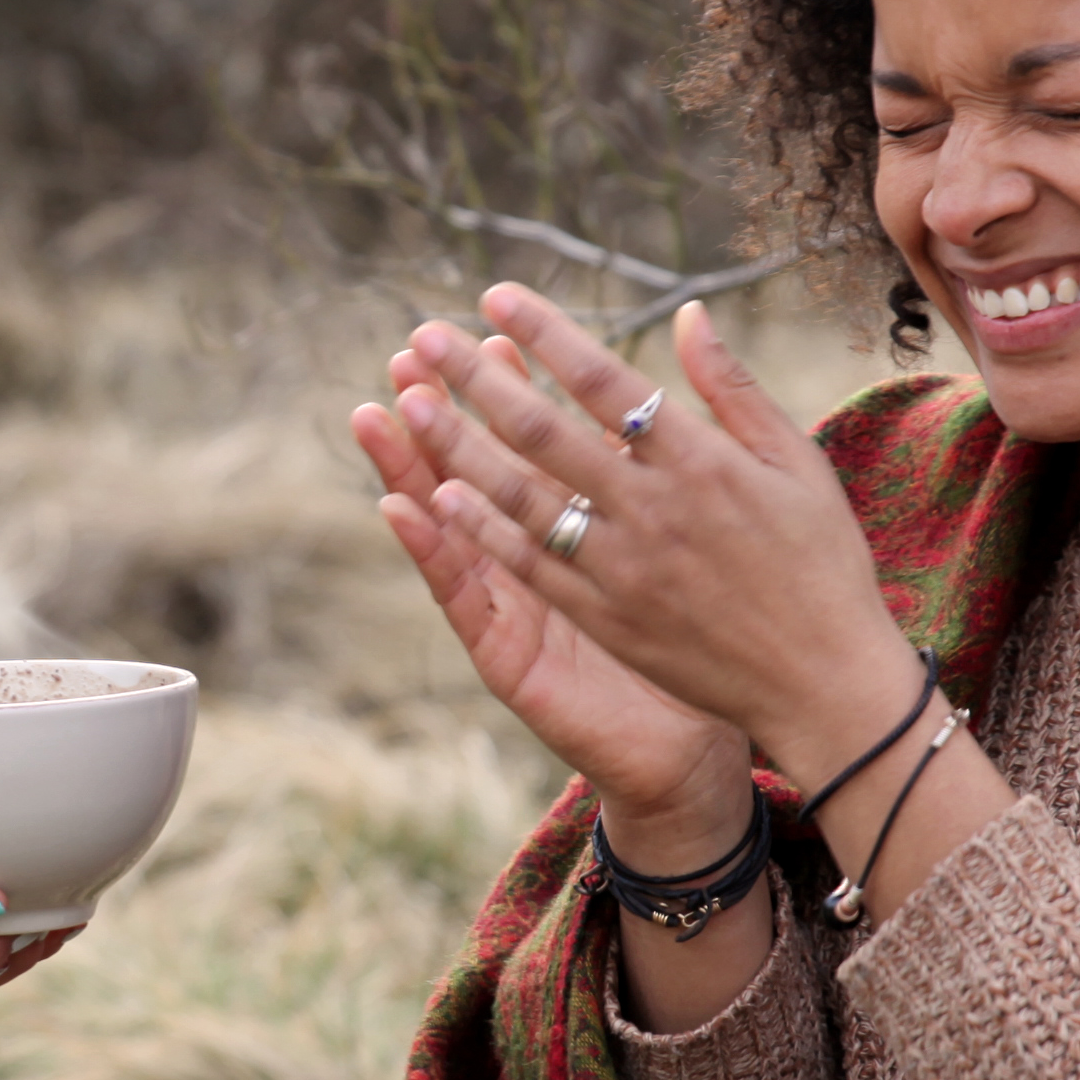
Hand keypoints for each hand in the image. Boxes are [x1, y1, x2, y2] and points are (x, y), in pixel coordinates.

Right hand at [354, 354, 749, 863]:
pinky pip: (461, 598)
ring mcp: (514, 606)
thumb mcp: (693, 545)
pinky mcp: (506, 655)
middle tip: (414, 350)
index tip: (498, 325)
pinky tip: (398, 505)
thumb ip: (668, 474)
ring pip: (452, 525)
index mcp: (582, 530)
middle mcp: (536, 562)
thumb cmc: (701, 649)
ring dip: (410, 467)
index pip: (540, 443)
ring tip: (378, 410)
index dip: (515, 386)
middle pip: (479, 470)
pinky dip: (430, 550)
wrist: (698, 754)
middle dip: (447, 407)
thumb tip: (657, 399)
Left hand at [393, 286, 919, 786]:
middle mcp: (654, 508)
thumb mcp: (796, 462)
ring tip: (409, 402)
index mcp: (702, 461)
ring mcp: (624, 568)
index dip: (547, 334)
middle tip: (424, 335)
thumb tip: (686, 314)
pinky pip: (532, 566)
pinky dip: (484, 529)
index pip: (606, 381)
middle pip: (546, 432)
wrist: (824, 682)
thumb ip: (733, 388)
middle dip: (478, 379)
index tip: (496, 296)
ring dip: (460, 445)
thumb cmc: (821, 564)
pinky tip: (438, 495)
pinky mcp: (609, 619)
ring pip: (524, 495)